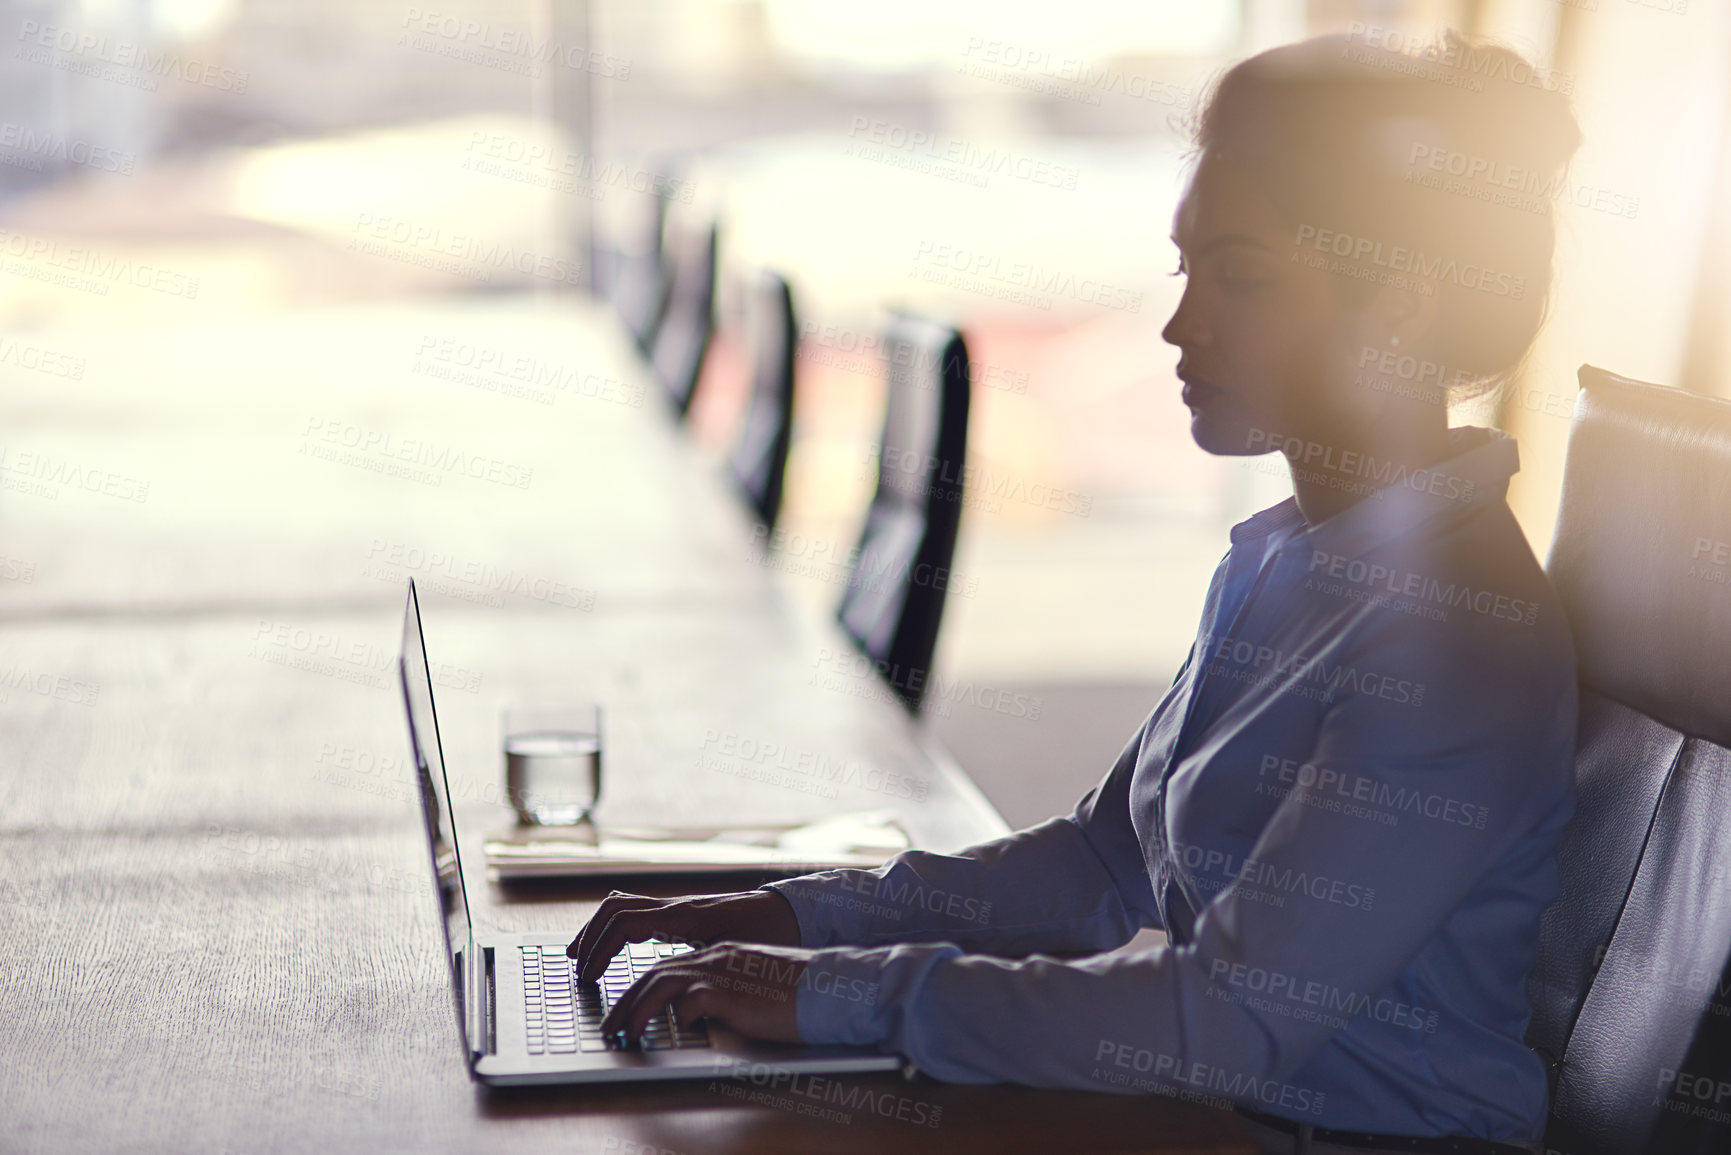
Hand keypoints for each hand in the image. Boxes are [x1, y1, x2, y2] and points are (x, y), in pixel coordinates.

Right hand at [566, 888, 800, 983]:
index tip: (588, 977)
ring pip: (624, 905)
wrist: (792, 912)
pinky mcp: (684, 912)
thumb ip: (702, 973)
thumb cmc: (768, 933)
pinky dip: (617, 927)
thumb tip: (676, 1000)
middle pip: (615, 909)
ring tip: (582, 954)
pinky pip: (639, 911)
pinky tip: (615, 946)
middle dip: (590, 937)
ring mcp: (679, 906)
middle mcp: (676, 906)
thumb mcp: (735, 956)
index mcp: (683, 916)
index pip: (624, 923)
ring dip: (599, 929)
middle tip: (577, 967)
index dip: (599, 950)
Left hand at [600, 942, 812, 1045]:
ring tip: (624, 1034)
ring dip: (637, 1010)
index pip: (667, 966)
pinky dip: (674, 1017)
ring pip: (662, 983)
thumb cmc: (796, 994)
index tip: (625, 1011)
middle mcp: (716, 958)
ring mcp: (722, 973)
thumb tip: (697, 1011)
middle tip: (611, 1026)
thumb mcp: (753, 986)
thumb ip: (724, 991)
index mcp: (721, 954)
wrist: (828, 989)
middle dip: (626, 1001)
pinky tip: (671, 1031)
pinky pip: (689, 1003)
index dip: (641, 989)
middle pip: (655, 973)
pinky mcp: (731, 993)